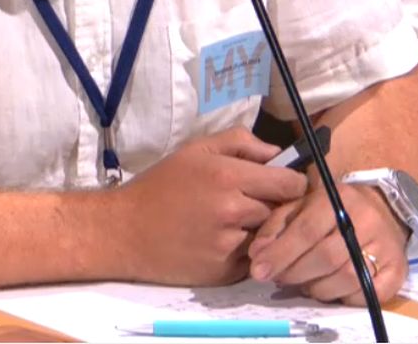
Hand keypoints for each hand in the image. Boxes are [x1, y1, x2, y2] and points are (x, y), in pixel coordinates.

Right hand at [114, 127, 307, 285]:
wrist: (124, 231)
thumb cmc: (160, 186)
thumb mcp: (196, 150)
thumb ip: (240, 143)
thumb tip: (278, 154)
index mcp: (228, 177)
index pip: (289, 184)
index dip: (293, 184)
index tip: (286, 184)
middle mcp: (233, 212)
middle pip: (282, 211)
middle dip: (277, 207)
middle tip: (260, 203)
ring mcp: (229, 246)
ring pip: (269, 237)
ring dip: (262, 231)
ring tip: (239, 223)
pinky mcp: (223, 273)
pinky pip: (253, 260)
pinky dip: (247, 252)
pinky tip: (226, 242)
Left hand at [246, 184, 407, 303]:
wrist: (381, 209)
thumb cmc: (331, 209)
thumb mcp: (302, 205)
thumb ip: (276, 225)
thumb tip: (257, 254)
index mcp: (339, 198)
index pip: (307, 230)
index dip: (280, 253)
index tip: (259, 270)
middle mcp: (366, 220)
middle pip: (325, 257)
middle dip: (295, 273)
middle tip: (279, 279)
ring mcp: (385, 246)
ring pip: (345, 279)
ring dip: (317, 288)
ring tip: (304, 283)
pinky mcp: (398, 270)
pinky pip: (368, 294)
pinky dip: (345, 297)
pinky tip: (332, 289)